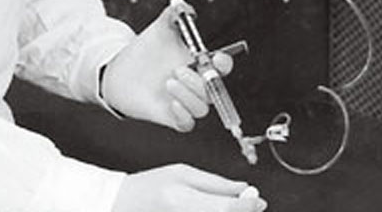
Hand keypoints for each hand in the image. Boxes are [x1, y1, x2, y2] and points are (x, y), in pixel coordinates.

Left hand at [101, 3, 231, 130]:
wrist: (120, 71)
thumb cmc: (144, 51)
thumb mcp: (159, 29)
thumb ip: (173, 15)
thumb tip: (184, 7)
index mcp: (197, 63)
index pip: (221, 67)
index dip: (224, 64)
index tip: (216, 58)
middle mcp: (193, 84)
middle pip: (214, 90)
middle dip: (200, 82)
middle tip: (178, 70)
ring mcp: (183, 100)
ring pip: (202, 108)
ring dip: (189, 96)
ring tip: (168, 82)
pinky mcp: (171, 115)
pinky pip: (188, 124)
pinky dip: (183, 115)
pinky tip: (171, 102)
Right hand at [112, 164, 266, 211]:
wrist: (124, 205)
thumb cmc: (149, 188)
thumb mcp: (182, 173)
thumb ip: (215, 183)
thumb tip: (244, 190)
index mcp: (183, 200)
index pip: (226, 208)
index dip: (248, 205)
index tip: (258, 200)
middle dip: (241, 211)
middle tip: (243, 201)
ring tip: (222, 205)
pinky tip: (210, 209)